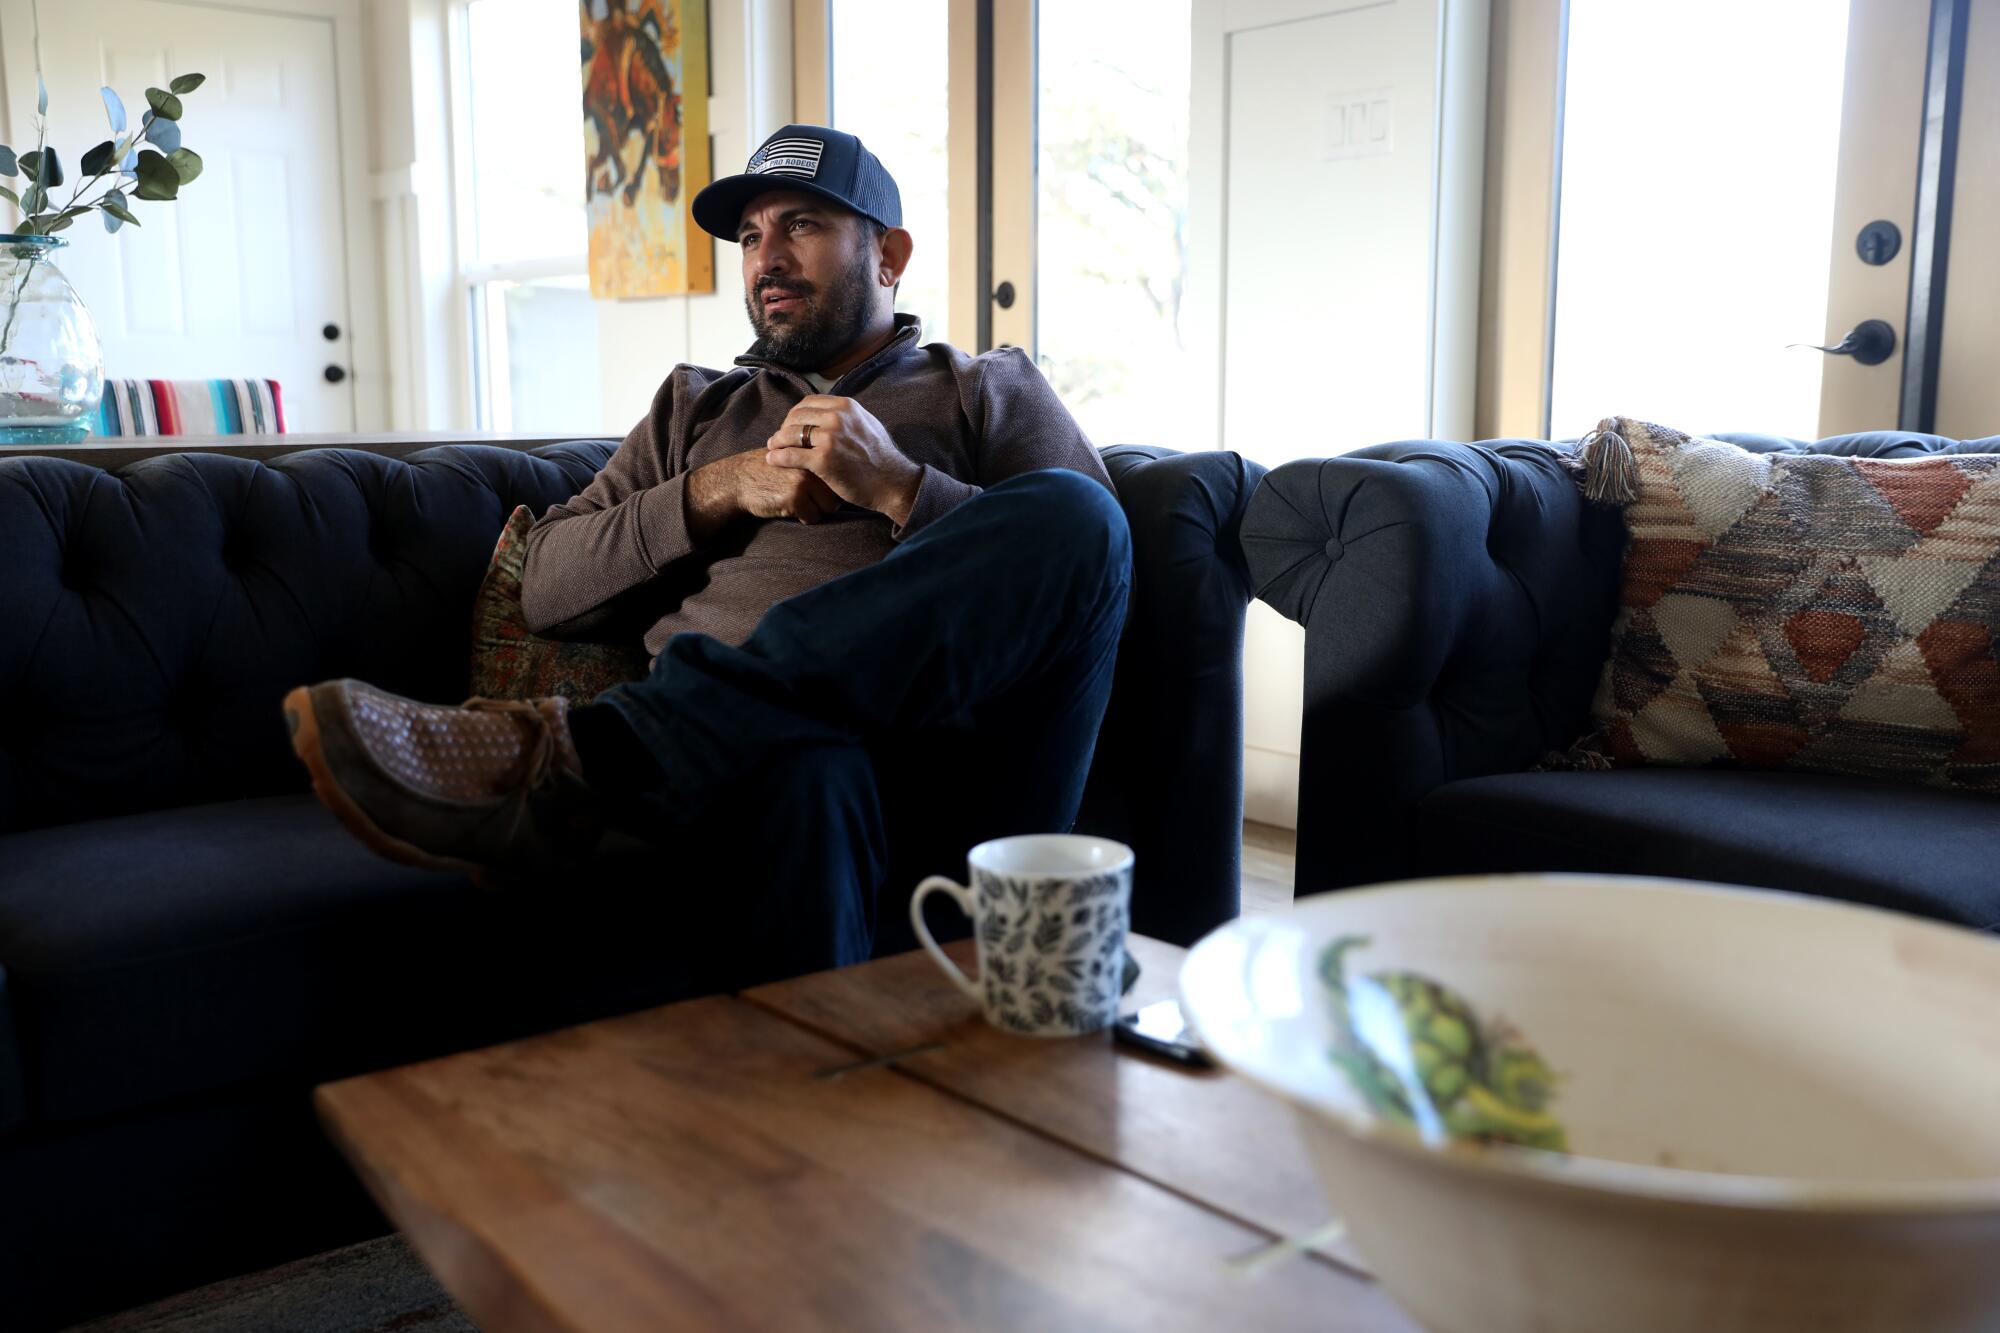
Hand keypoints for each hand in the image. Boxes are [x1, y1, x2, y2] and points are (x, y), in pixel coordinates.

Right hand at [685, 449, 840, 539]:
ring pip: (829, 507)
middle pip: (838, 493)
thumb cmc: (768, 471)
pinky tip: (788, 508)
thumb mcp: (793, 457)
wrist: (738, 479)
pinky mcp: (795, 497)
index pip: (838, 476)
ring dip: (816, 511)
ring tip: (798, 503)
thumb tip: (842, 478)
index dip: (831, 488)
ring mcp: (804, 479)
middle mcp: (811, 463)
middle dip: (826, 502)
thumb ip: (815, 461)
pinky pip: (813, 517)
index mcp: (813, 451)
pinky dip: (803, 518)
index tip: (819, 491)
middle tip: (808, 501)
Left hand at [765, 396, 922, 526]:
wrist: (893, 482)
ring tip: (772, 449)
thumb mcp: (867, 423)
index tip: (791, 426)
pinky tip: (773, 461)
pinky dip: (778, 458)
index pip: (808, 403)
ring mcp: (829, 438)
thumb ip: (846, 415)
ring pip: (790, 435)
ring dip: (777, 442)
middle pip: (796, 417)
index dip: (794, 415)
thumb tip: (828, 409)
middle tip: (778, 439)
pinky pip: (790, 455)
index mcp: (845, 406)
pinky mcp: (823, 460)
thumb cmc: (881, 457)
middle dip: (784, 428)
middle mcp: (836, 417)